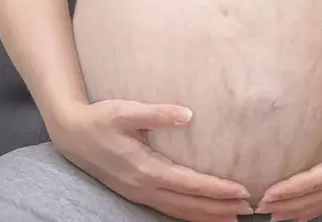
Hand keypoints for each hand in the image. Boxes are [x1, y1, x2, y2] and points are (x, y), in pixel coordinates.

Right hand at [49, 99, 252, 221]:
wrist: (72, 135)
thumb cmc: (100, 119)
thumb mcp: (126, 111)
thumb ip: (157, 113)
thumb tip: (188, 114)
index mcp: (146, 168)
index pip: (190, 184)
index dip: (217, 190)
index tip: (242, 191)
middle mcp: (144, 187)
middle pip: (188, 205)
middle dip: (219, 209)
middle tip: (249, 210)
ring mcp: (139, 193)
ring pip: (178, 212)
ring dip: (206, 216)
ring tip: (233, 217)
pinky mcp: (135, 193)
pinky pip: (167, 210)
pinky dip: (188, 215)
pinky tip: (200, 214)